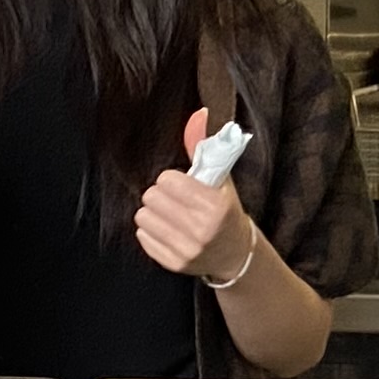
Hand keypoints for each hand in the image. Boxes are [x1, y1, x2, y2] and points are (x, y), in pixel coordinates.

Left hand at [133, 108, 257, 286]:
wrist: (235, 254)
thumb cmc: (226, 211)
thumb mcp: (222, 179)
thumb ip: (205, 148)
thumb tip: (199, 115)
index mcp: (215, 206)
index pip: (168, 180)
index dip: (172, 180)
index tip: (182, 185)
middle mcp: (202, 230)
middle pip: (152, 197)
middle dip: (161, 195)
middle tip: (174, 200)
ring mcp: (187, 250)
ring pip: (143, 217)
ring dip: (154, 213)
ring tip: (170, 215)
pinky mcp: (173, 263)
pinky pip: (142, 237)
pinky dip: (152, 231)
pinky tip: (168, 231)